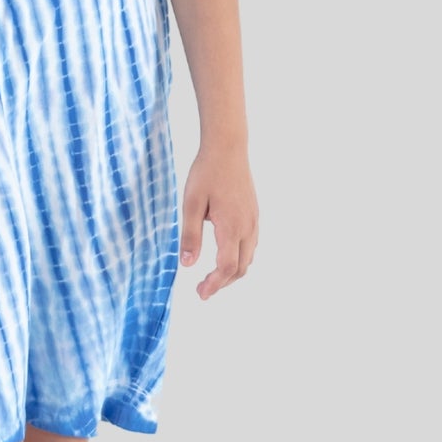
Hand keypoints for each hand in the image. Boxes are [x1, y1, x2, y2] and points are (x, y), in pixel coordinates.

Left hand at [179, 142, 258, 299]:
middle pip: (240, 268)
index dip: (214, 284)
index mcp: (231, 227)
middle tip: (202, 289)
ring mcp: (253, 221)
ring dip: (232, 272)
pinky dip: (239, 259)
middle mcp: (247, 227)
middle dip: (222, 283)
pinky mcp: (254, 214)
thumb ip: (189, 235)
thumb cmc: (206, 173)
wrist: (228, 148)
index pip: (226, 267)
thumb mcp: (191, 203)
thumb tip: (187, 264)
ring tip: (212, 277)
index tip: (200, 293)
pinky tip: (225, 256)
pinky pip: (251, 245)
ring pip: (248, 258)